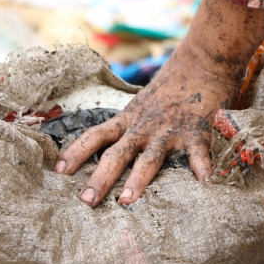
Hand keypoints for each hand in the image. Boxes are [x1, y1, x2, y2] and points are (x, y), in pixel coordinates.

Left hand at [53, 47, 238, 206]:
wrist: (201, 62)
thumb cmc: (171, 85)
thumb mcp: (142, 103)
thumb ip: (131, 125)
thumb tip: (114, 148)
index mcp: (129, 119)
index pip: (95, 136)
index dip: (76, 153)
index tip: (59, 171)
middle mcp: (144, 127)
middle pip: (117, 154)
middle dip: (100, 178)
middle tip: (86, 201)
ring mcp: (169, 130)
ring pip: (149, 159)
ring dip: (137, 180)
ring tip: (126, 201)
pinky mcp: (196, 132)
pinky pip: (198, 154)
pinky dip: (201, 169)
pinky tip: (204, 184)